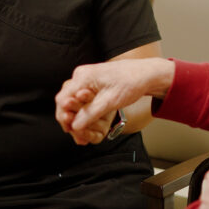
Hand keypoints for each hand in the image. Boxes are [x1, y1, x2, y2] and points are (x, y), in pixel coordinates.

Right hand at [55, 58, 172, 144]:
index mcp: (83, 77)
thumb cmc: (131, 83)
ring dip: (75, 115)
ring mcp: (86, 78)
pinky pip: (81, 98)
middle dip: (68, 117)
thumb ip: (90, 113)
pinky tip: (86, 121)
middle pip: (65, 99)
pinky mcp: (92, 83)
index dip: (63, 116)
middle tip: (75, 134)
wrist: (145, 74)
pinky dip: (82, 110)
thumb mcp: (110, 101)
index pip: (63, 99)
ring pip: (73, 100)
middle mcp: (81, 75)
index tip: (69, 130)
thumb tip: (75, 126)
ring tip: (80, 131)